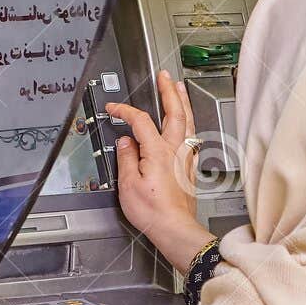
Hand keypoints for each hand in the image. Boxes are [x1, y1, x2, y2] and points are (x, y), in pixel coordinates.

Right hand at [106, 70, 213, 271]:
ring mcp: (185, 157)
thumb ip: (127, 159)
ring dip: (182, 101)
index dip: (126, 111)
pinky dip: (187, 121)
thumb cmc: (153, 211)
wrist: (175, 228)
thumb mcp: (128, 185)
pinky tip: (186, 121)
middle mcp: (176, 151)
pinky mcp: (189, 167)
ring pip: (187, 121)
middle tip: (164, 76)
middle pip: (174, 112)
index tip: (114, 108)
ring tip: (178, 88)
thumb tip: (125, 142)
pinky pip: (191, 135)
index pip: (141, 121)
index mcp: (158, 152)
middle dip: (169, 91)